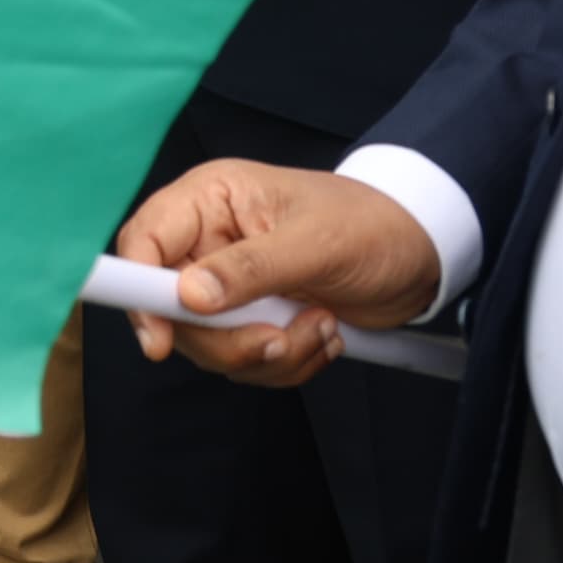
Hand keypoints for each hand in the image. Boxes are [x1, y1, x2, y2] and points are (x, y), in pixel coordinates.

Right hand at [112, 160, 445, 386]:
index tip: (160, 340)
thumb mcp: (315, 244)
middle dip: (229, 338)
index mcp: (211, 200)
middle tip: (278, 338)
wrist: (423, 254)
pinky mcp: (254, 316)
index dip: (139, 291)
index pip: (145, 242)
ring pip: (210, 343)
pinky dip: (286, 362)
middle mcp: (210, 240)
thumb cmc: (374, 226)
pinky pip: (244, 360)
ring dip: (269, 353)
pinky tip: (322, 334)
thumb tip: (189, 296)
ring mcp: (230, 283)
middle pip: (172, 308)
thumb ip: (250, 269)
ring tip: (320, 326)